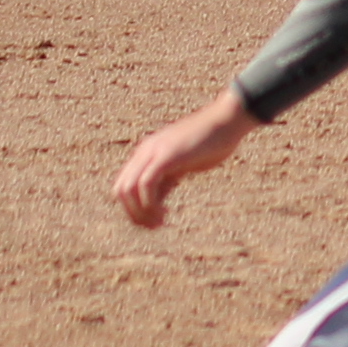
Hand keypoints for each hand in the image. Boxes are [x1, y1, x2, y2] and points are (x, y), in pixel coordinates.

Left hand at [114, 91, 262, 228]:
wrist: (226, 120)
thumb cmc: (210, 143)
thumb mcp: (182, 165)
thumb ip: (166, 180)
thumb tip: (156, 201)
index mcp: (146, 153)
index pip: (124, 186)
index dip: (133, 209)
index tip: (154, 220)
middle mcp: (144, 152)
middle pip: (120, 191)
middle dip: (134, 214)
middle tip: (155, 225)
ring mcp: (153, 152)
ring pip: (128, 190)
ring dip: (141, 213)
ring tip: (160, 222)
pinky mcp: (166, 156)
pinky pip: (146, 185)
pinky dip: (150, 204)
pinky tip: (165, 213)